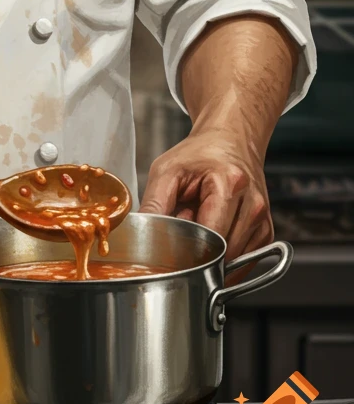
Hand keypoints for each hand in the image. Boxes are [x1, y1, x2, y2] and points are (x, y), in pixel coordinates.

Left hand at [138, 127, 272, 261]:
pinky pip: (243, 261)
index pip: (210, 238)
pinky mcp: (266, 233)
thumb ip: (153, 203)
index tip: (171, 246)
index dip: (187, 248)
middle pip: (222, 254)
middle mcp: (253, 204)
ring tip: (202, 223)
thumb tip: (138, 232)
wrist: (230, 142)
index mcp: (230, 185)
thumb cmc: (199, 156)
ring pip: (233, 262)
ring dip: (212, 252)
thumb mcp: (167, 170)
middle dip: (198, 250)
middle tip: (186, 226)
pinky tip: (216, 230)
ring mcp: (262, 220)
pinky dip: (225, 254)